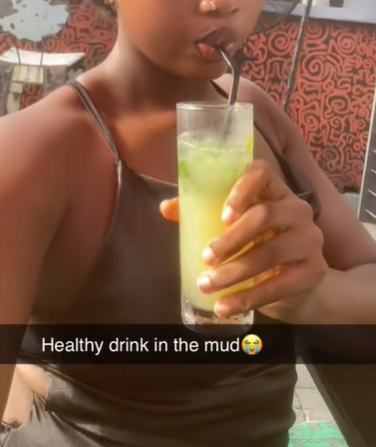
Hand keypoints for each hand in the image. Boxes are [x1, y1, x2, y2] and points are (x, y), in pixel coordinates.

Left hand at [160, 160, 327, 322]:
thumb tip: (165, 208)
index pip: (263, 173)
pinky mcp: (314, 271)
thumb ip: (201, 211)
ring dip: (234, 272)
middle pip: (264, 216)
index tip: (222, 215)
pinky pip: (279, 286)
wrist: (296, 283)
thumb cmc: (257, 243)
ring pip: (270, 254)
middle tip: (206, 257)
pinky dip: (248, 298)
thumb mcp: (233, 225)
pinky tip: (225, 306)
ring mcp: (309, 241)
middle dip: (231, 239)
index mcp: (275, 190)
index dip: (242, 188)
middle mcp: (297, 210)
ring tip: (207, 284)